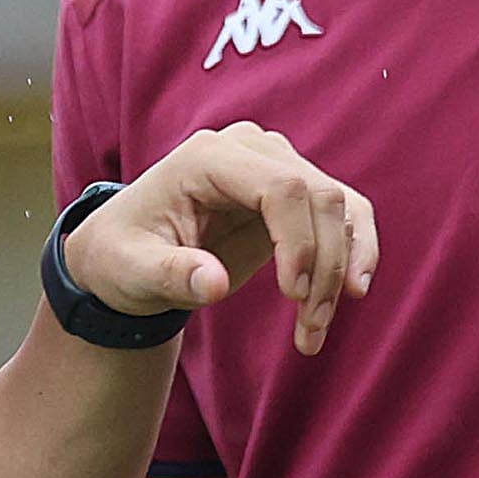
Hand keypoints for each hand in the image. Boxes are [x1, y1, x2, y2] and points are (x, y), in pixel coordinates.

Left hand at [71, 124, 379, 354]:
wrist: (128, 251)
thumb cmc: (124, 255)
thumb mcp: (131, 270)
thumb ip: (169, 273)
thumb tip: (213, 284)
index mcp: (209, 157)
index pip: (280, 186)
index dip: (299, 242)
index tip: (294, 296)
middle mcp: (251, 150)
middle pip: (319, 196)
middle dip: (326, 266)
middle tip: (310, 326)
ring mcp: (278, 166)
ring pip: (338, 208)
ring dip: (342, 269)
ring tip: (316, 327)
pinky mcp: (294, 193)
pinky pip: (343, 216)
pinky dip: (354, 254)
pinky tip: (354, 293)